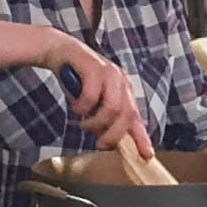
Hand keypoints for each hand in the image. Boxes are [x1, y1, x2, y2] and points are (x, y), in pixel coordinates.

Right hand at [41, 32, 155, 158]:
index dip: (142, 138)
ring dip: (94, 122)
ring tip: (82, 123)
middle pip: (126, 116)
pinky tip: (76, 108)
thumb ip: (104, 117)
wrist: (60, 51)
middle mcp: (121, 81)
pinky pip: (91, 96)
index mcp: (124, 90)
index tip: (146, 156)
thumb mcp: (94, 101)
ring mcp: (109, 72)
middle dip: (112, 135)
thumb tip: (109, 142)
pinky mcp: (93, 66)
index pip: (136, 117)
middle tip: (99, 143)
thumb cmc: (77, 79)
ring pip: (112, 108)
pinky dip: (82, 107)